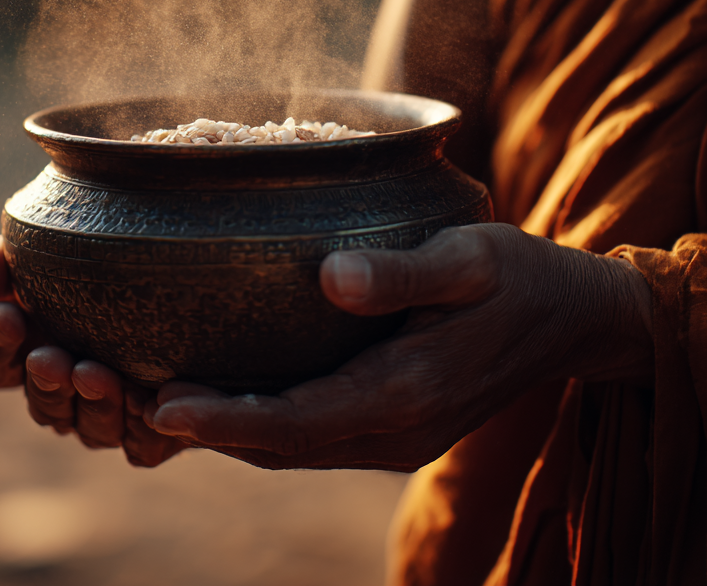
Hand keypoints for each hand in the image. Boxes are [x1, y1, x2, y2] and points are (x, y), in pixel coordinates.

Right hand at [0, 236, 187, 466]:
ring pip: (88, 430)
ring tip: (99, 375)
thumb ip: (8, 256)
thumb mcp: (55, 238)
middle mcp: (69, 386)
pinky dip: (140, 429)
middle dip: (44, 383)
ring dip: (91, 407)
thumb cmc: (112, 239)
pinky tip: (148, 400)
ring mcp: (113, 410)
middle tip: (53, 359)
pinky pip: (142, 446)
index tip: (6, 316)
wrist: (194, 251)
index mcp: (32, 343)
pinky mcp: (162, 425)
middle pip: (40, 405)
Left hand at [141, 223, 652, 471]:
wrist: (578, 320)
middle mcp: (394, 432)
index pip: (297, 421)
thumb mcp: (474, 258)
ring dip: (227, 431)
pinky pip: (313, 435)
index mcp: (409, 394)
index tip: (161, 406)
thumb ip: (406, 273)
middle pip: (279, 446)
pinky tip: (224, 389)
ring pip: (291, 448)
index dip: (224, 418)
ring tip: (157, 397)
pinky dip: (262, 422)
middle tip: (128, 398)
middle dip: (206, 430)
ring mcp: (394, 438)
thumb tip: (332, 276)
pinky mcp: (394, 426)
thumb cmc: (523, 276)